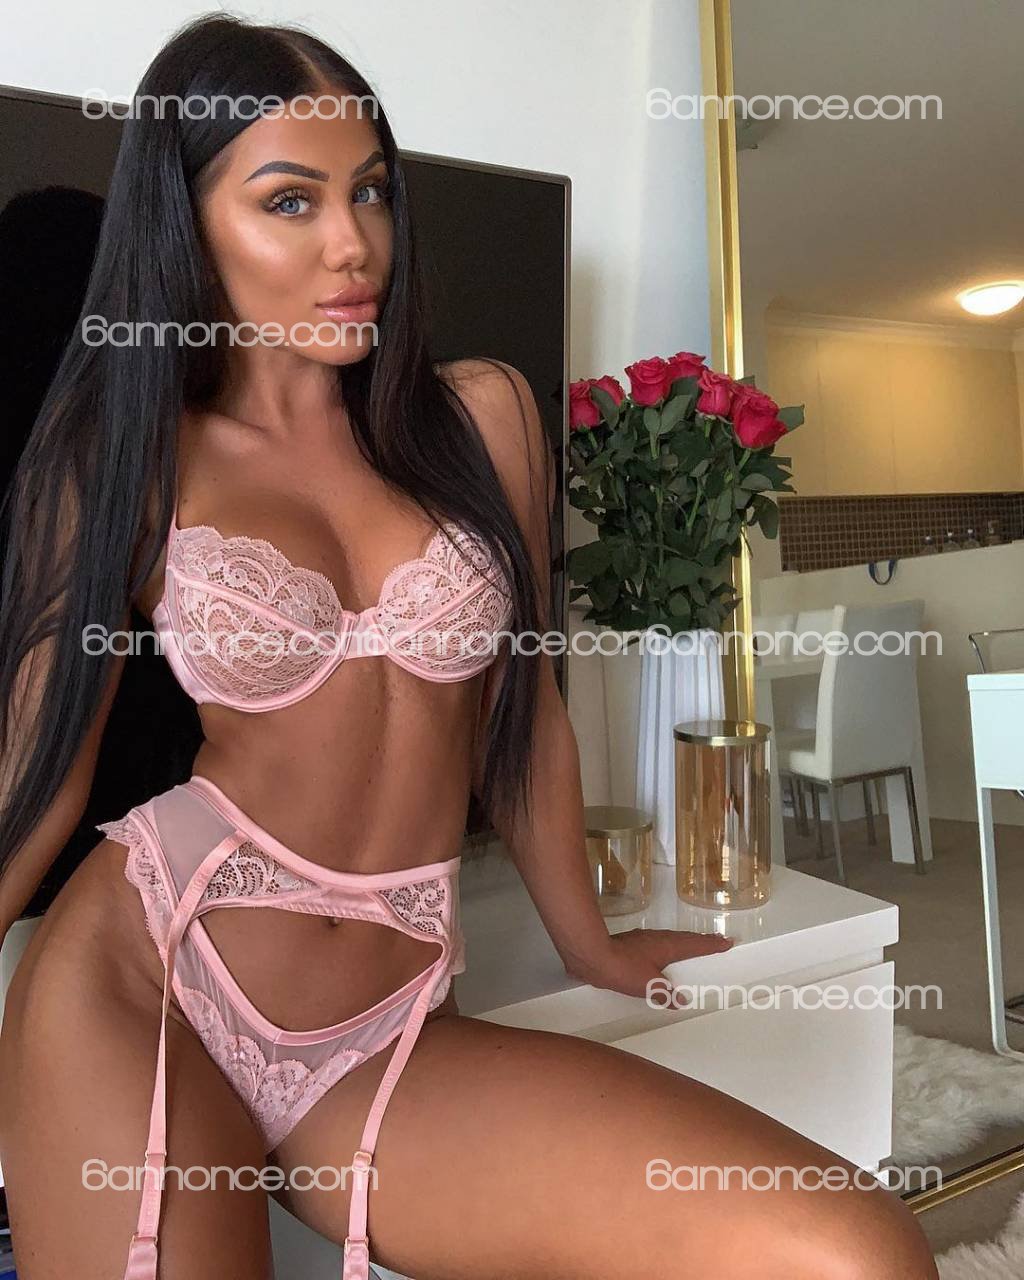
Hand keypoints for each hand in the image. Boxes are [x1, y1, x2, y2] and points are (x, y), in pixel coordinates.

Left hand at [562, 928, 733, 998]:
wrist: (591, 955)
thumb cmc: (622, 968)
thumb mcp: (648, 986)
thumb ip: (665, 994)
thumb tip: (680, 1000)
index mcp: (667, 946)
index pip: (695, 944)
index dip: (711, 944)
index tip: (727, 941)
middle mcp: (657, 939)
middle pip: (685, 940)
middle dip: (701, 942)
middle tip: (716, 942)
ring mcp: (643, 940)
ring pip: (670, 941)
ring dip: (684, 944)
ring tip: (693, 950)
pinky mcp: (630, 944)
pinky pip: (656, 945)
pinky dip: (666, 950)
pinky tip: (661, 959)